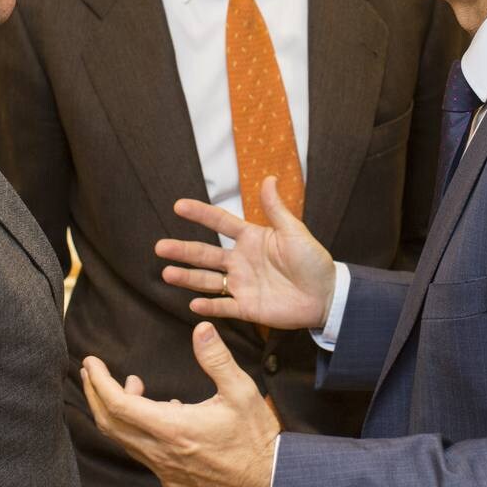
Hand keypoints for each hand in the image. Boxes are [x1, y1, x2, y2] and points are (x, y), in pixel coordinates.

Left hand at [81, 322, 278, 486]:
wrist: (268, 479)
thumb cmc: (255, 436)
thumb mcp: (240, 390)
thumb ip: (216, 358)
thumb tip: (201, 328)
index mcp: (173, 428)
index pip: (119, 405)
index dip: (99, 382)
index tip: (90, 363)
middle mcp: (162, 452)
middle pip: (110, 424)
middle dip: (95, 395)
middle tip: (89, 372)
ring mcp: (164, 469)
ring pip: (124, 440)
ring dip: (116, 412)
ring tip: (128, 385)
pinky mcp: (172, 478)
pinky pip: (142, 452)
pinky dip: (135, 429)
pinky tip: (156, 413)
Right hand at [159, 176, 336, 329]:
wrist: (326, 295)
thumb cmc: (313, 261)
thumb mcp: (294, 231)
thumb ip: (276, 209)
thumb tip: (268, 178)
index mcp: (251, 239)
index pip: (220, 223)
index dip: (200, 214)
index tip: (178, 206)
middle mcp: (241, 261)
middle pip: (205, 254)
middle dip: (183, 250)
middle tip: (160, 247)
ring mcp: (242, 285)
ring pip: (207, 280)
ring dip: (187, 277)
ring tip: (166, 273)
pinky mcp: (247, 308)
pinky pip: (223, 307)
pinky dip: (209, 307)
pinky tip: (193, 304)